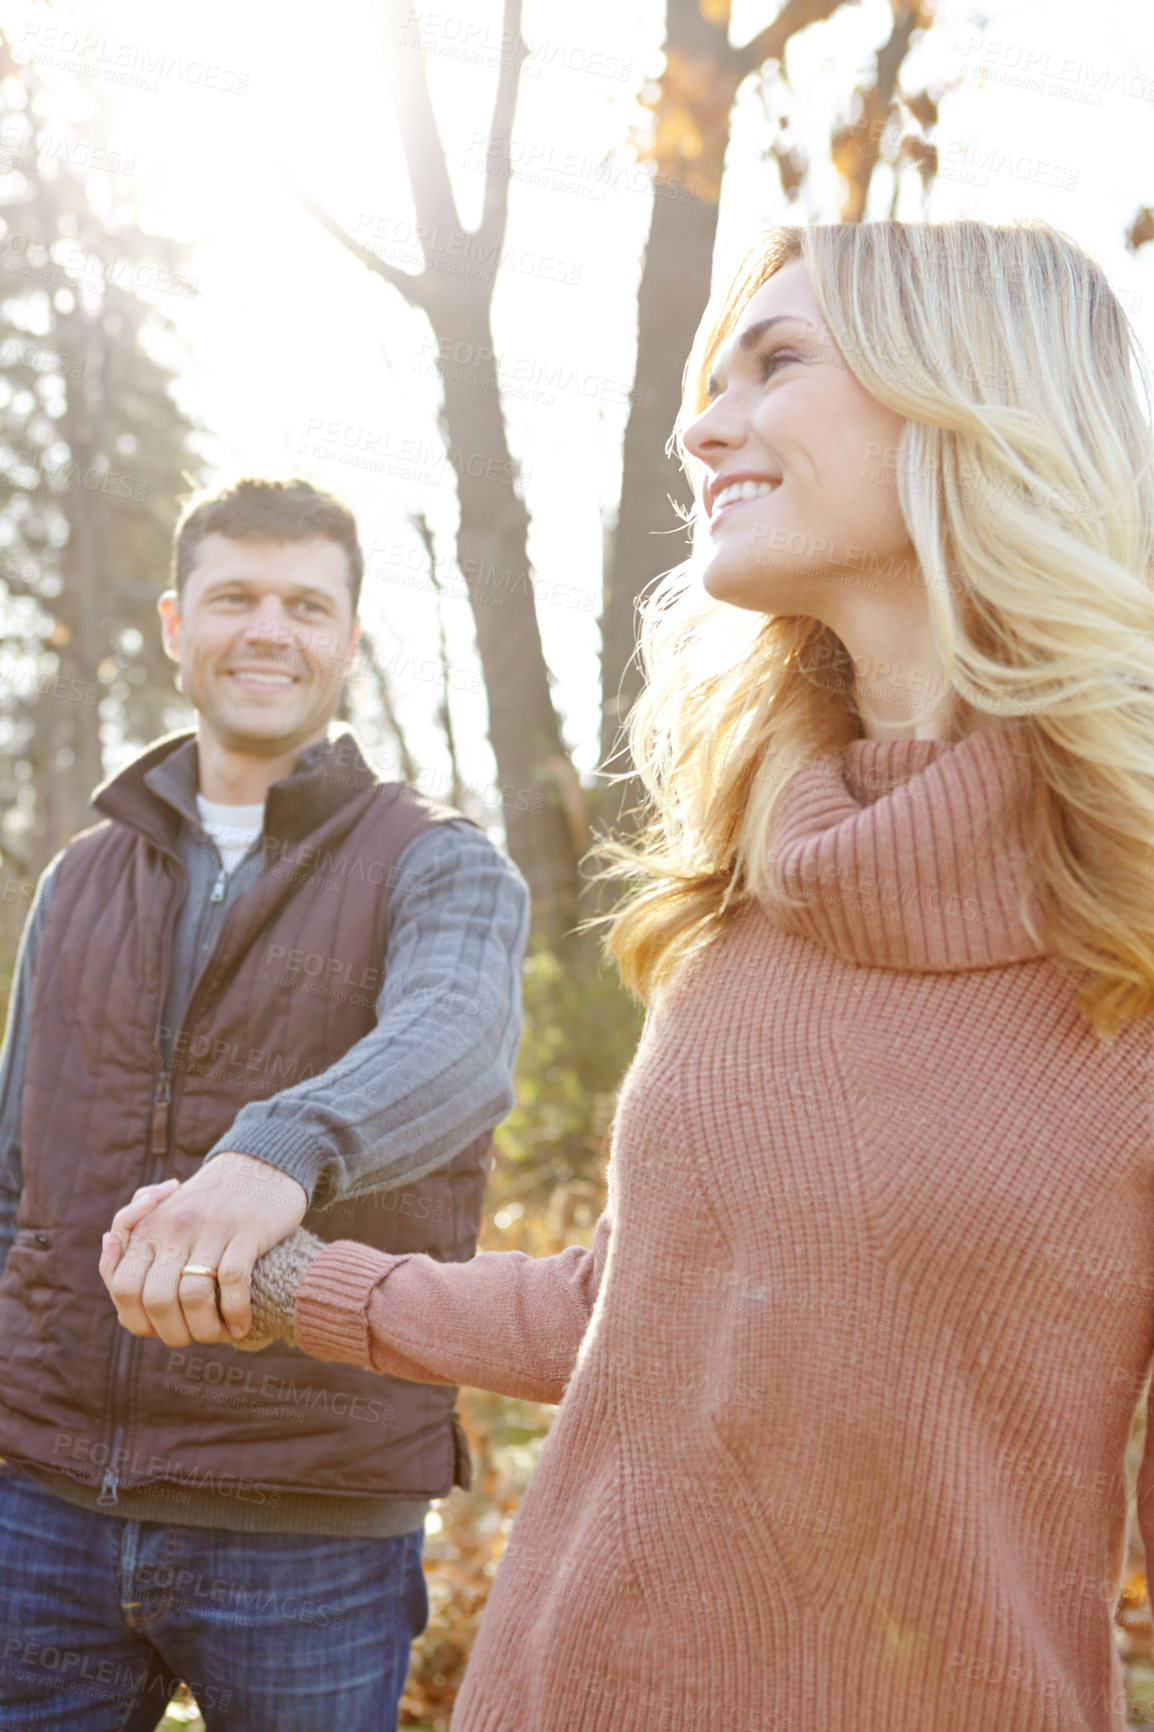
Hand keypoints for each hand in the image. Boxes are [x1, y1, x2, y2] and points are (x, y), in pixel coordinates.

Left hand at [99, 1153, 307, 1348]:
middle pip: (157, 1299)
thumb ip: (130, 1232)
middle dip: (176, 1333)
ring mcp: (211, 1228)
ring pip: (194, 1296)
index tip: (166, 1328)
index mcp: (148, 1228)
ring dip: (208, 1330)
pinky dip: (236, 1313)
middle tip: (196, 1336)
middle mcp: (174, 1228)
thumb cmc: (207, 1199)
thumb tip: (109, 1251)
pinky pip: (233, 1282)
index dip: (142, 1321)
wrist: (258, 1163)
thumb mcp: (162, 1210)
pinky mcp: (247, 1231)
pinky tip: (242, 1323)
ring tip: (222, 1334)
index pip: (124, 1288)